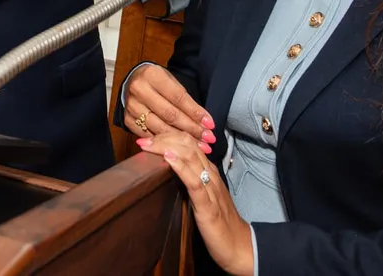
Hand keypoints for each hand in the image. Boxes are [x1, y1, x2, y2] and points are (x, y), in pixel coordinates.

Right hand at [124, 64, 215, 151]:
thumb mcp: (171, 82)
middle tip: (207, 138)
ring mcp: (131, 106)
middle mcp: (139, 89)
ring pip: (159, 127)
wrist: (132, 82)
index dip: (195, 112)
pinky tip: (178, 148)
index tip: (209, 124)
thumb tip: (204, 121)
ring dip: (181, 139)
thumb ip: (185, 100)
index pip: (178, 97)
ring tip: (198, 146)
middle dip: (191, 128)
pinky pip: (148, 135)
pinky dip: (165, 143)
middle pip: (169, 114)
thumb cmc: (156, 82)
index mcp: (152, 74)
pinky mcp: (127, 119)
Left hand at [137, 132, 253, 275]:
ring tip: (149, 144)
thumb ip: (191, 181)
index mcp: (209, 171)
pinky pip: (194, 182)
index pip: (189, 143)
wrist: (239, 246)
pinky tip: (168, 159)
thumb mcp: (203, 196)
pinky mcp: (208, 207)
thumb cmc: (220, 223)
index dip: (167, 136)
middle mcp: (211, 175)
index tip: (147, 137)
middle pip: (188, 145)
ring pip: (191, 157)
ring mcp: (211, 189)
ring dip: (167, 147)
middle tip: (142, 139)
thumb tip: (169, 170)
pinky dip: (180, 168)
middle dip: (163, 138)